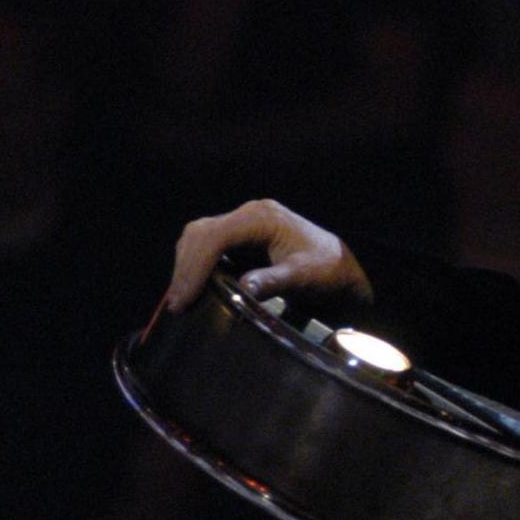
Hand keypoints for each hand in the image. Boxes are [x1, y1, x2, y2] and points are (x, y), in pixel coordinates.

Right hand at [165, 198, 371, 312]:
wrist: (341, 267)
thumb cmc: (327, 270)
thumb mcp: (304, 277)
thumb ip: (274, 281)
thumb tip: (242, 287)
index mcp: (263, 218)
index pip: (215, 237)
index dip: (195, 268)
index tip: (184, 298)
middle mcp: (250, 214)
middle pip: (200, 234)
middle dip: (186, 269)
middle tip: (178, 305)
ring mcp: (244, 222)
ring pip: (199, 237)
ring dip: (187, 267)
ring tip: (182, 300)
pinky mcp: (242, 235)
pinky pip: (208, 244)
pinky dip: (196, 265)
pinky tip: (193, 288)